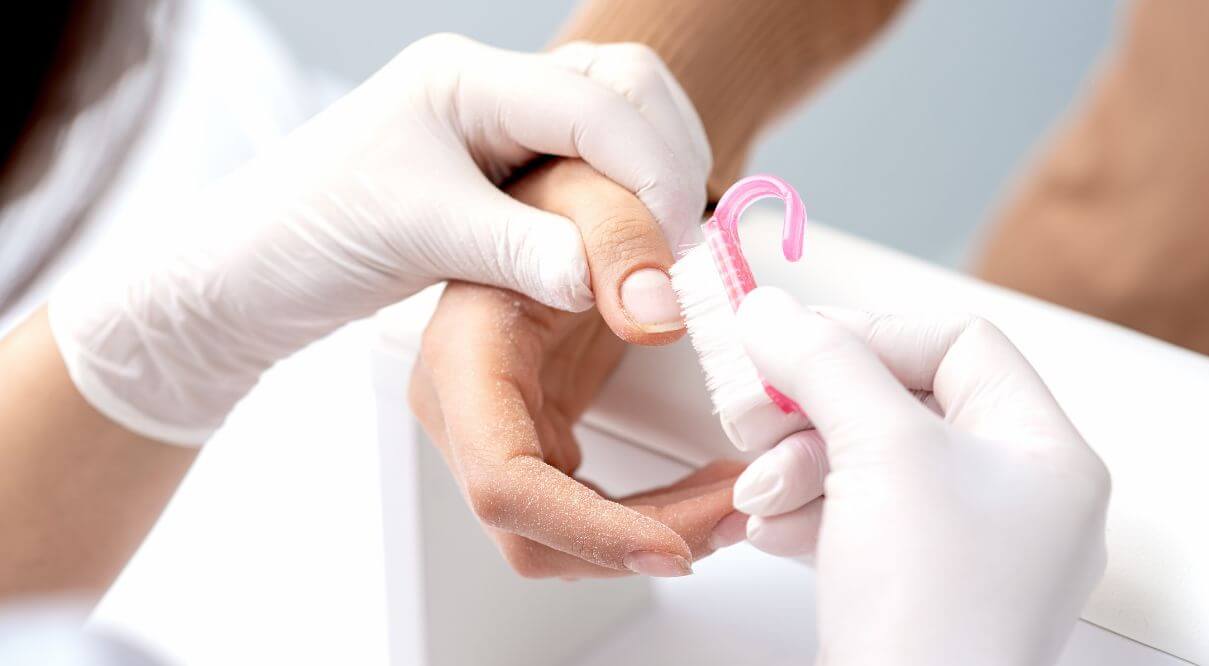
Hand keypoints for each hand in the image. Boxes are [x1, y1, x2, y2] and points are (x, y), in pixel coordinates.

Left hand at [49, 35, 708, 443]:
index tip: (676, 247)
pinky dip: (626, 204)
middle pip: (625, 89)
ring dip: (654, 180)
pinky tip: (629, 248)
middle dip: (666, 161)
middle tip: (679, 250)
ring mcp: (501, 131)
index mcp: (465, 79)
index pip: (594, 100)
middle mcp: (492, 91)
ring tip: (662, 251)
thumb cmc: (304, 237)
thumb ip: (520, 249)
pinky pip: (594, 171)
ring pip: (620, 126)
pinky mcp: (505, 178)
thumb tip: (615, 281)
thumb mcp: (416, 234)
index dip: (651, 168)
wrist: (244, 280)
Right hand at [408, 158, 745, 577]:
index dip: (586, 530)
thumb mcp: (593, 189)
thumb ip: (622, 238)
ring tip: (738, 503)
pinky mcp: (531, 439)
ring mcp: (492, 432)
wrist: (548, 199)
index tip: (674, 547)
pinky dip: (648, 518)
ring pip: (562, 539)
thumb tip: (658, 318)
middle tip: (738, 516)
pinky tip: (706, 492)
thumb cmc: (557, 190)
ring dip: (653, 537)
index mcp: (462, 357)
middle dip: (638, 544)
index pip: (503, 483)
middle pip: (532, 532)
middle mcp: (463, 411)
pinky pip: (584, 511)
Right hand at [735, 288, 1109, 664]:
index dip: (871, 331)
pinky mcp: (913, 588)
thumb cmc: (930, 612)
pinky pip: (855, 517)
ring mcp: (965, 549)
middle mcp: (1016, 498)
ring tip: (760, 488)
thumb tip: (774, 311)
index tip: (795, 342)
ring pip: (868, 459)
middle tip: (756, 409)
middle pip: (902, 401)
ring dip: (798, 461)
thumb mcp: (881, 450)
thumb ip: (826, 362)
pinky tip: (769, 526)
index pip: (959, 343)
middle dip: (817, 406)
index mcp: (1044, 453)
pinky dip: (804, 511)